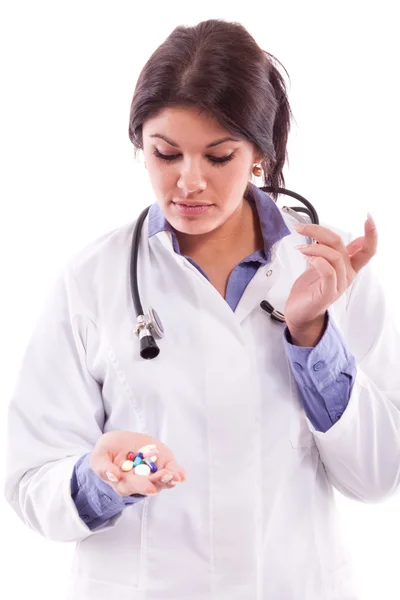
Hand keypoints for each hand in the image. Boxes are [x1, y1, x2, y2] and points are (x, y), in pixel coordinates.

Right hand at [89, 431, 185, 496]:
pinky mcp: (163, 463)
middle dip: (157, 481)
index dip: (140, 486)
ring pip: (162, 480)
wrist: (120, 442)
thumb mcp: (99, 456)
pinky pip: (171, 470)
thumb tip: (113, 477)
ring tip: (175, 476)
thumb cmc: (108, 451)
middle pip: (149, 485)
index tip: (150, 488)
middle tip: (165, 476)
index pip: (131, 486)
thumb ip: (102, 467)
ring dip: (169, 479)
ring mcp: (153, 473)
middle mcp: (140, 482)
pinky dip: (177, 473)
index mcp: (123, 483)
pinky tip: (181, 475)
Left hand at [285, 213, 377, 338]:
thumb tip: (359, 240)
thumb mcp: (326, 265)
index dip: (371, 234)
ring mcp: (338, 285)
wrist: (299, 312)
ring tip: (300, 249)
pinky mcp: (327, 293)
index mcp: (349, 267)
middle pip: (340, 245)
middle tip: (301, 228)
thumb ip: (340, 254)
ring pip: (334, 257)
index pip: (367, 250)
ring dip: (314, 247)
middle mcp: (347, 275)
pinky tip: (308, 258)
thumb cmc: (310, 288)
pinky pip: (328, 273)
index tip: (368, 217)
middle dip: (319, 232)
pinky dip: (318, 261)